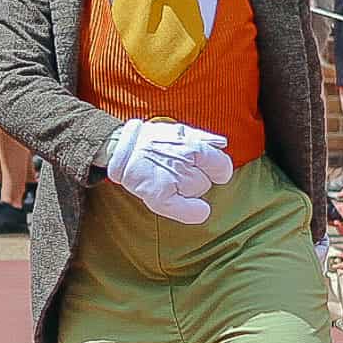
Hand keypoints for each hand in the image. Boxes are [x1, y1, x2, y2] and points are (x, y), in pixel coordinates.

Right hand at [105, 118, 233, 224]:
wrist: (120, 147)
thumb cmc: (150, 140)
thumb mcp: (179, 131)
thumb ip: (203, 139)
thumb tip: (222, 144)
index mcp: (190, 145)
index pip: (221, 165)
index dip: (217, 169)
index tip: (212, 171)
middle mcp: (183, 162)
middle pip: (206, 181)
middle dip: (197, 177)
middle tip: (178, 170)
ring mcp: (171, 180)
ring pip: (196, 192)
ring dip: (186, 188)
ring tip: (168, 178)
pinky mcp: (159, 196)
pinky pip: (187, 211)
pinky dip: (193, 212)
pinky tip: (195, 209)